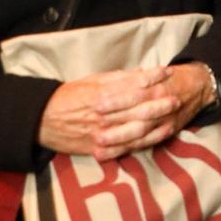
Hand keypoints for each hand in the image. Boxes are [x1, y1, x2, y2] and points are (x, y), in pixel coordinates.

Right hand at [37, 64, 212, 160]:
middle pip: (139, 108)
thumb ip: (117, 78)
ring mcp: (102, 134)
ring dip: (157, 123)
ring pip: (136, 129)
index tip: (168, 71)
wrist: (43, 120)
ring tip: (173, 117)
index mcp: (102, 93)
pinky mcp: (99, 149)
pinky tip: (158, 136)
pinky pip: (126, 147)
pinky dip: (144, 142)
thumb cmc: (69, 96)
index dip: (154, 77)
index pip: (135, 84)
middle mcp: (105, 115)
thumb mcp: (91, 80)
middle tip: (177, 97)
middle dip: (160, 102)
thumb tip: (141, 73)